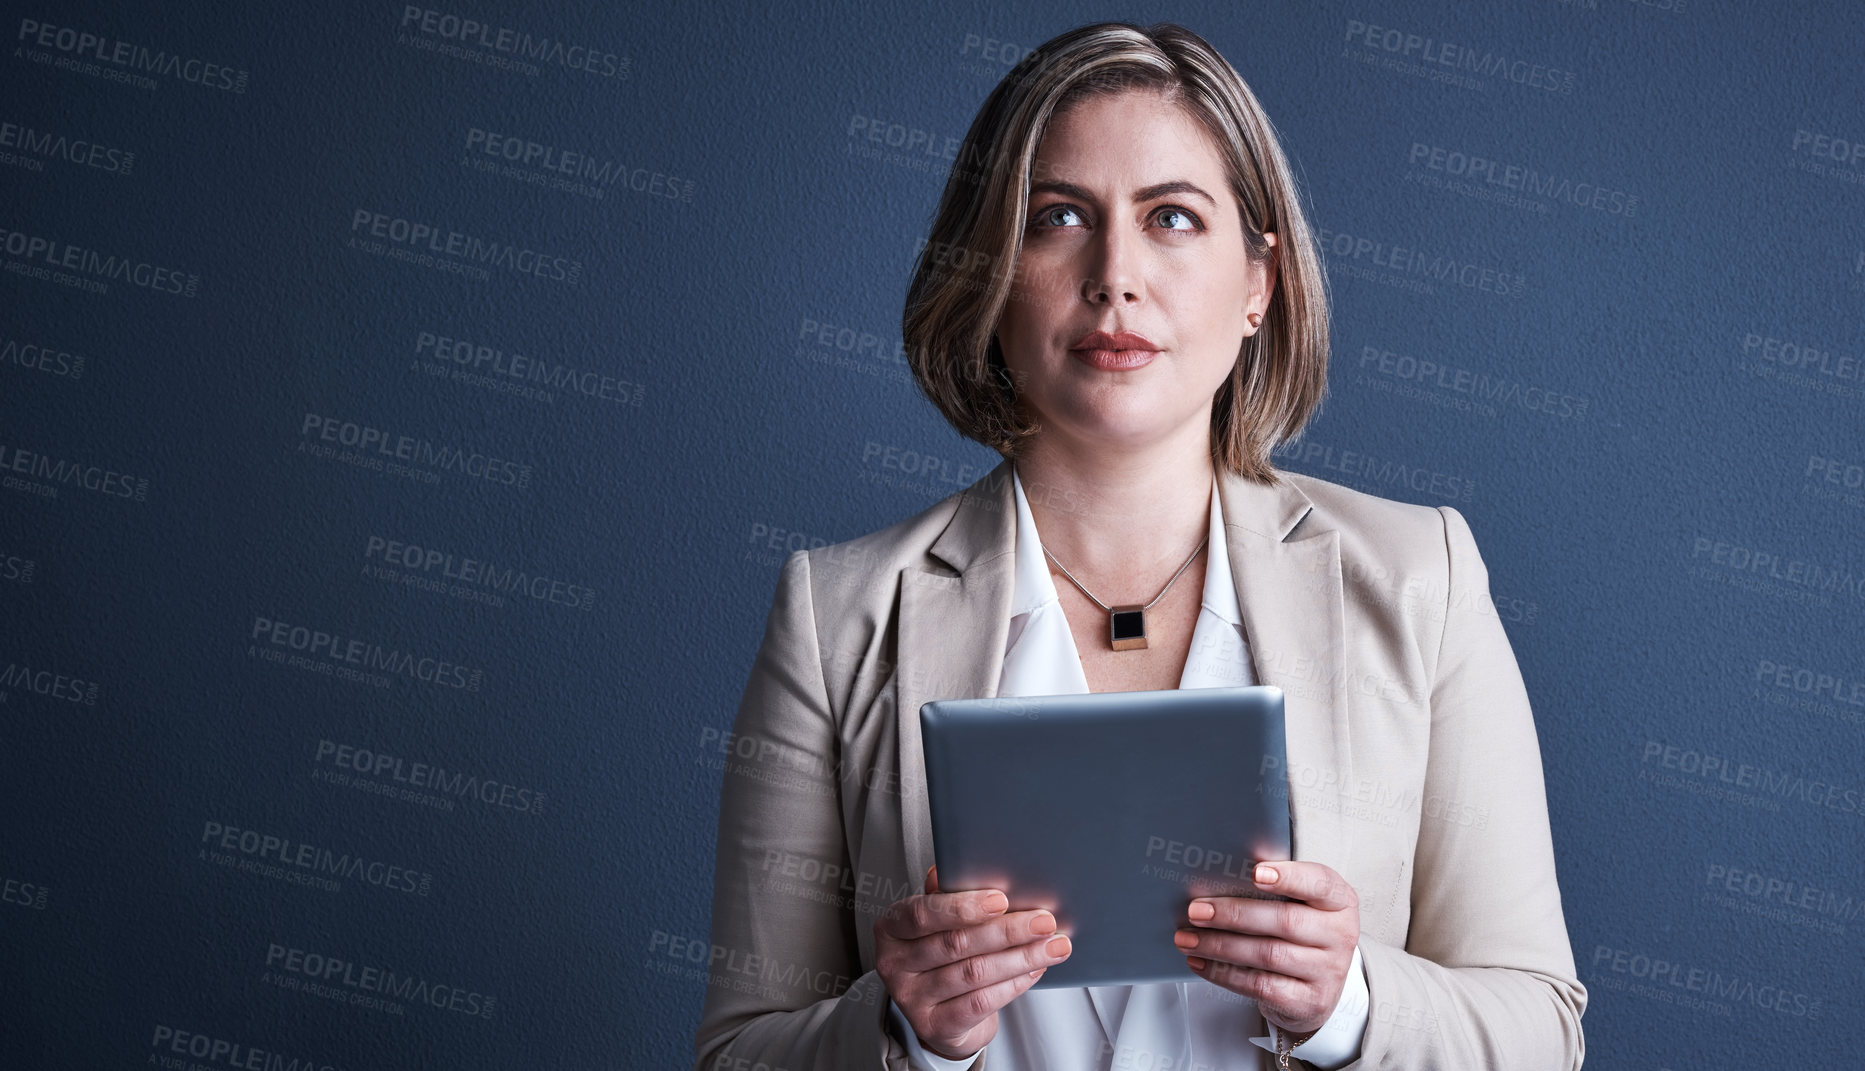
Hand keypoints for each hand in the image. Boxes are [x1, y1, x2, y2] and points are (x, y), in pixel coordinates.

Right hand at [874, 864, 1070, 1060]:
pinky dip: (1013, 984)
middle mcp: (894, 963)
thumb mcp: (939, 919)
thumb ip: (946, 894)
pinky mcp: (934, 1026)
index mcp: (892, 927)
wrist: (940, 1012)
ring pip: (974, 974)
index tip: (1002, 899)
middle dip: (1007, 931)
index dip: (962, 906)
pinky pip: (980, 1003)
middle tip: (1045, 921)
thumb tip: (954, 868)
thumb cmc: (943, 954)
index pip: (923, 913)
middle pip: (955, 944)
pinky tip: (1034, 969)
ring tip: (1053, 946)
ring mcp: (911, 998)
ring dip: (1020, 958)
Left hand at [1173, 860, 1359, 1034]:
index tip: (1255, 872)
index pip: (1320, 883)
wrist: (1316, 987)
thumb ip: (1274, 888)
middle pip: (1285, 921)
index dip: (1289, 877)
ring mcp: (1328, 972)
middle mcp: (1340, 936)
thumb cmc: (1300, 934)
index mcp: (1339, 901)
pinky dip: (1224, 973)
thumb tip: (1220, 875)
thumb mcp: (1301, 905)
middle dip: (1234, 914)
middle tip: (1196, 910)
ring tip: (1188, 938)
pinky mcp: (1309, 1001)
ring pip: (1268, 954)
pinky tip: (1201, 962)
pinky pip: (1260, 985)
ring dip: (1220, 945)